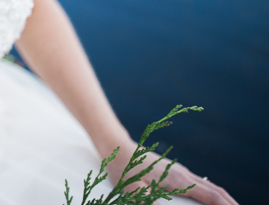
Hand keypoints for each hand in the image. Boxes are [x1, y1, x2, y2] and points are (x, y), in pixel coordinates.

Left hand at [105, 141, 238, 204]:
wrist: (116, 147)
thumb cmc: (124, 169)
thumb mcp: (134, 191)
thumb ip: (150, 203)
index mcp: (179, 180)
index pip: (212, 195)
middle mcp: (183, 174)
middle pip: (215, 191)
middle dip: (230, 204)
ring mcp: (179, 172)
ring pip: (208, 187)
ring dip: (221, 199)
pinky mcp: (173, 172)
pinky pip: (199, 185)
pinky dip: (210, 194)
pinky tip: (207, 201)